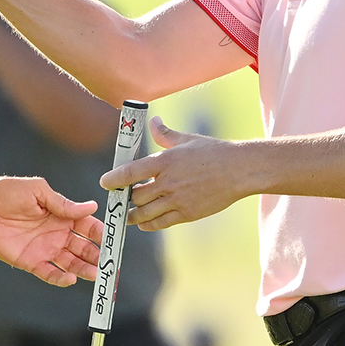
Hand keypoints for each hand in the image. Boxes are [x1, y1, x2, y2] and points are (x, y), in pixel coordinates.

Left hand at [0, 176, 102, 286]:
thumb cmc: (7, 192)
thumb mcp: (38, 190)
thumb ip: (63, 203)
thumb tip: (92, 206)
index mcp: (62, 216)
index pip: (88, 227)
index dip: (101, 233)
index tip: (113, 240)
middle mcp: (57, 234)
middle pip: (84, 248)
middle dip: (98, 256)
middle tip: (109, 264)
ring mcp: (44, 249)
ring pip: (71, 263)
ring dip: (84, 269)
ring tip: (95, 274)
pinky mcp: (30, 261)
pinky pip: (49, 273)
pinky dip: (60, 278)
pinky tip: (70, 278)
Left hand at [100, 117, 249, 230]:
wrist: (239, 171)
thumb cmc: (213, 151)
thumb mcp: (187, 139)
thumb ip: (165, 133)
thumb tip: (153, 121)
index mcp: (165, 161)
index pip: (130, 172)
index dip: (114, 179)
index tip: (104, 182)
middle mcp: (168, 182)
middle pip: (135, 196)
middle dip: (124, 198)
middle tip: (118, 198)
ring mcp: (178, 200)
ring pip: (145, 213)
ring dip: (132, 215)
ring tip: (126, 213)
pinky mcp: (187, 213)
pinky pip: (161, 223)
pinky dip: (148, 224)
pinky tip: (143, 223)